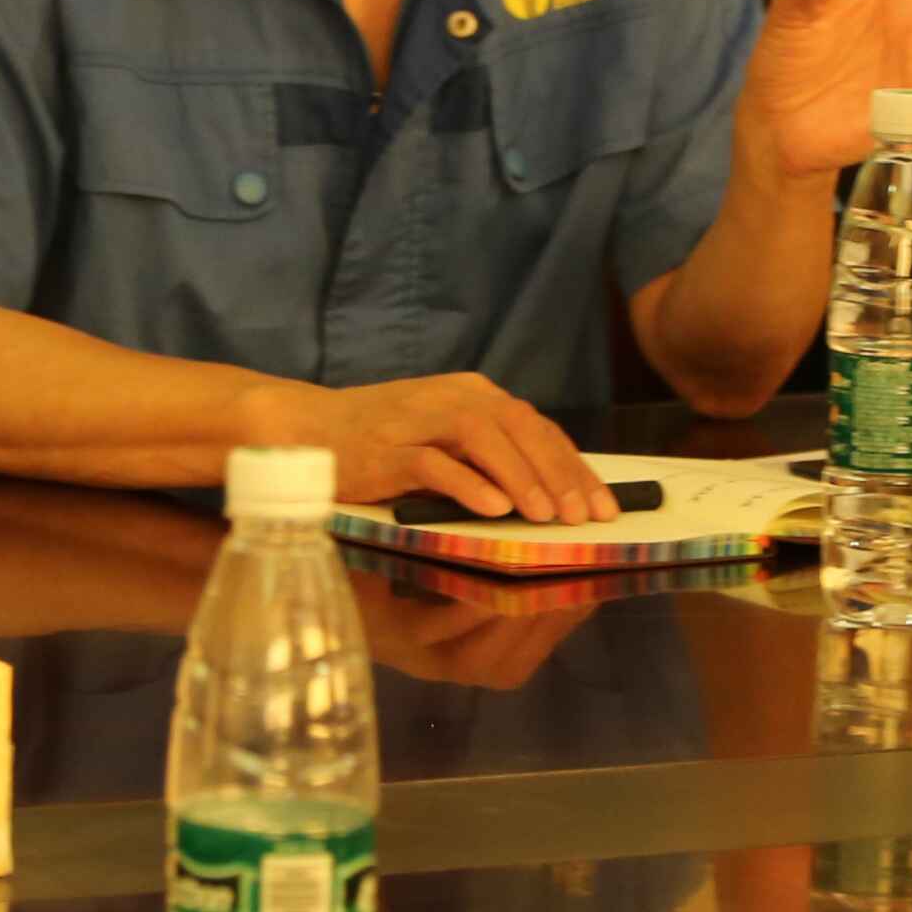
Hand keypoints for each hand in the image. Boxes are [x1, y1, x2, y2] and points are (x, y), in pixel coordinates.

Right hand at [280, 373, 611, 522]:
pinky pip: (435, 462)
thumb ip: (490, 455)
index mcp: (474, 393)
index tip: (603, 507)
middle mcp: (453, 397)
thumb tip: (552, 495)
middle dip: (559, 476)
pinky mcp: (388, 446)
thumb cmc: (382, 442)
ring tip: (548, 518)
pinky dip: (469, 485)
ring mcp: (419, 418)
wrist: (308, 429)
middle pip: (521, 429)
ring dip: (522, 478)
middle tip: (585, 518)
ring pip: (484, 438)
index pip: (538, 428)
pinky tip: (495, 510)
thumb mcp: (445, 440)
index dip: (575, 467)